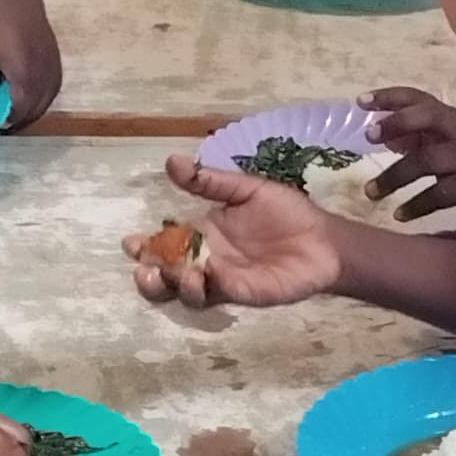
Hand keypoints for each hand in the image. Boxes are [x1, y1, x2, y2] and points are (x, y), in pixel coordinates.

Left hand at [0, 0, 60, 117]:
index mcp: (22, 61)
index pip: (22, 104)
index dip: (9, 118)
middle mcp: (43, 64)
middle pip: (37, 105)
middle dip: (19, 118)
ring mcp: (53, 60)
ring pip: (48, 98)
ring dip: (30, 109)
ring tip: (10, 111)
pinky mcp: (56, 57)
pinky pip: (53, 87)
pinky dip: (40, 97)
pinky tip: (24, 96)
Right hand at [146, 153, 342, 309]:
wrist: (324, 238)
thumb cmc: (286, 213)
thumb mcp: (245, 189)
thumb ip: (209, 181)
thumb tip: (171, 161)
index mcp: (202, 234)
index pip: (163, 245)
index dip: (143, 248)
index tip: (131, 243)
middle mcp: (206, 261)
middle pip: (166, 278)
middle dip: (150, 276)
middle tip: (145, 267)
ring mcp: (223, 280)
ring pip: (186, 294)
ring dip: (176, 286)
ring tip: (181, 272)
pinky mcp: (244, 293)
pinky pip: (220, 293)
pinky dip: (210, 285)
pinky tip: (209, 272)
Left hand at [361, 88, 455, 221]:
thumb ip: (431, 136)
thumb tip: (390, 138)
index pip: (420, 99)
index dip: (390, 97)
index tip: (361, 101)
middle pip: (423, 120)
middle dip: (394, 125)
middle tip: (368, 137)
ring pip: (421, 164)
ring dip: (392, 179)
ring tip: (371, 193)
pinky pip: (435, 197)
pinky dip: (415, 207)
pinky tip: (400, 215)